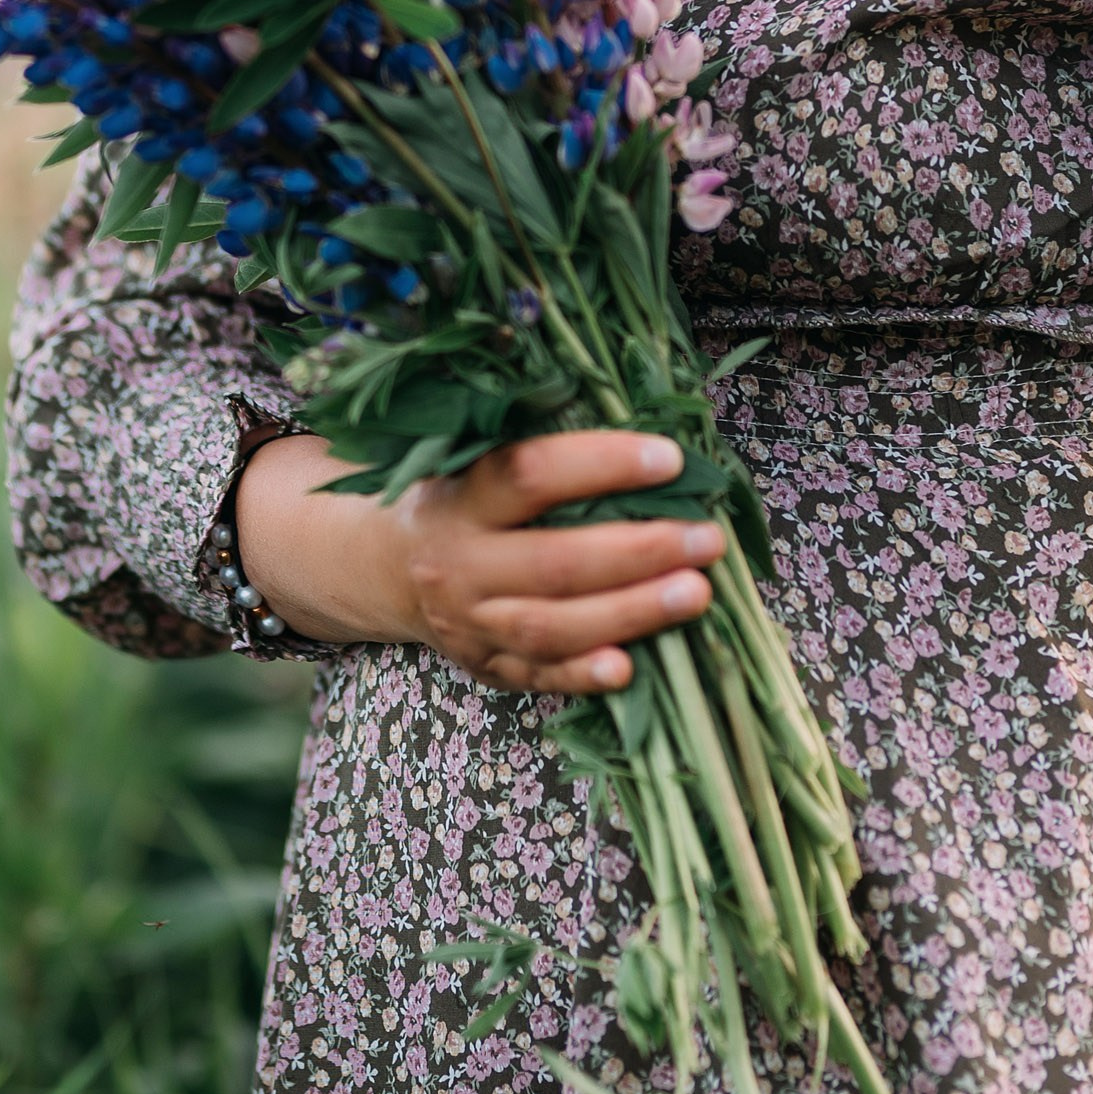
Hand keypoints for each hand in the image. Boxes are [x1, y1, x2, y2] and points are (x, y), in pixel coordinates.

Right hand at [236, 427, 718, 695]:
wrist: (386, 566)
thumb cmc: (456, 497)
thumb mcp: (469, 458)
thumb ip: (534, 444)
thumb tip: (637, 416)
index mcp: (457, 498)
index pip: (528, 475)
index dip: (601, 464)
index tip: (669, 458)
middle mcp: (458, 565)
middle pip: (552, 562)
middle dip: (640, 551)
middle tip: (706, 538)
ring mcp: (469, 623)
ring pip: (550, 627)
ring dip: (630, 613)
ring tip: (698, 593)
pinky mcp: (484, 667)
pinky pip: (536, 677)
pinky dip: (582, 675)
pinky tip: (631, 667)